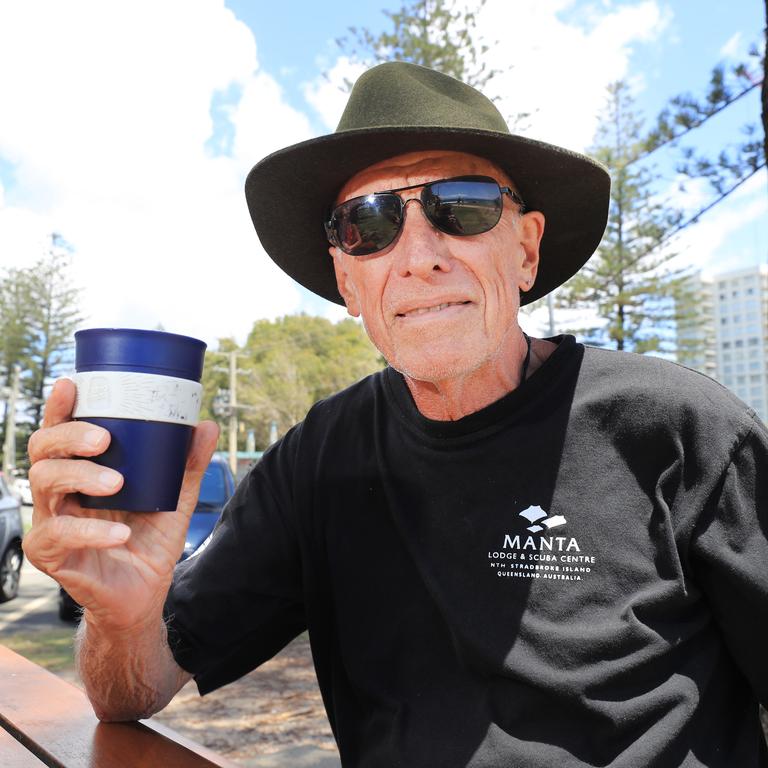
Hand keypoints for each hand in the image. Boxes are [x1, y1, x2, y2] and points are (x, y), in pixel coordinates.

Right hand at [23, 378, 218, 631]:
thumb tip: (206, 425)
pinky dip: (91, 531)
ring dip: (80, 477)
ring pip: (44, 485)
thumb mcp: (175, 498)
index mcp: (82, 471)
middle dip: (69, 437)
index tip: (72, 384)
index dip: (60, 407)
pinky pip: (58, 535)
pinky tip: (120, 533)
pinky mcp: (50, 555)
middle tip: (104, 439)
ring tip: (116, 483)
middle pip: (43, 451)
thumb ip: (188, 465)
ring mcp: (50, 521)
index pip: (61, 432)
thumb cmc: (150, 540)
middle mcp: (59, 492)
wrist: (144, 594)